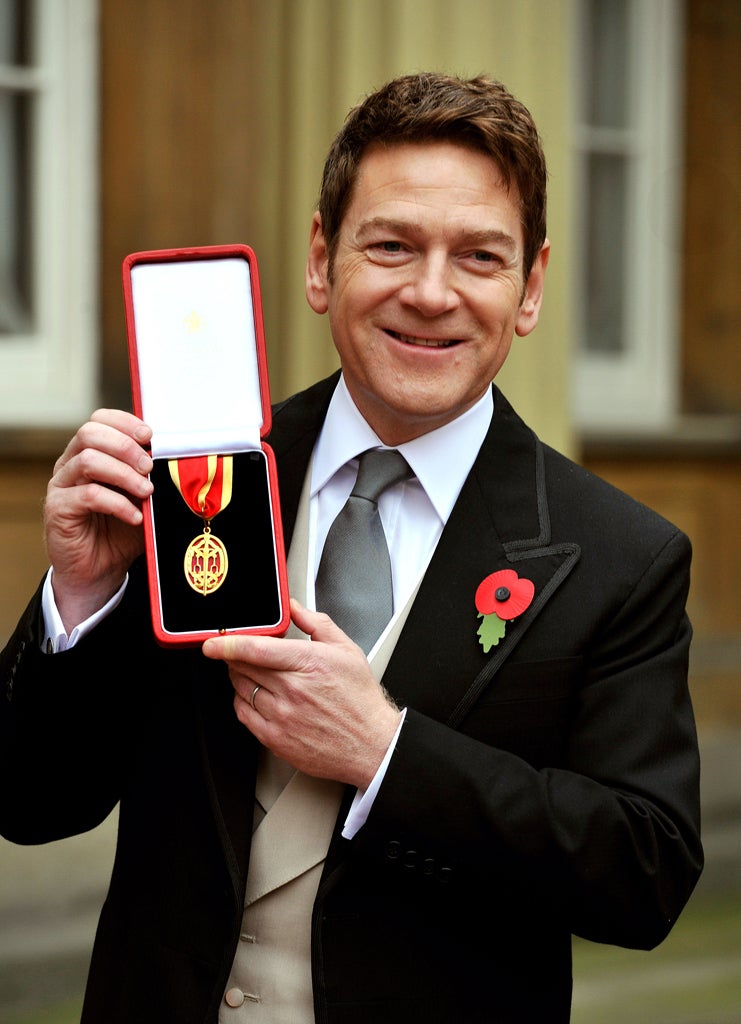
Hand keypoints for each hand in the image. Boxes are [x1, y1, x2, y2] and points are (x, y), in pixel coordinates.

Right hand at [44, 409, 153, 630]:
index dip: (124, 422)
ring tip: (147, 492)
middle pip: (90, 433)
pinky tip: (135, 517)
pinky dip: (118, 503)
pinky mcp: (58, 510)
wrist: (99, 572)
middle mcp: (70, 465)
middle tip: (150, 467)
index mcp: (88, 453)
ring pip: (88, 460)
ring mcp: (61, 486)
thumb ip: (150, 477)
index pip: (99, 420)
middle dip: (126, 446)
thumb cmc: (121, 532)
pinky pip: (88, 495)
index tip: (150, 436)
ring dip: (124, 474)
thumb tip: (176, 457)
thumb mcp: (142, 499)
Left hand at [202, 599, 401, 788]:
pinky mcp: (276, 739)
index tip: (213, 642)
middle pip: (243, 667)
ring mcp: (282, 717)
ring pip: (241, 689)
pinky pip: (244, 715)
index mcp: (308, 664)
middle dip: (233, 656)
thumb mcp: (346, 651)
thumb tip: (295, 608)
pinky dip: (242, 701)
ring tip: (251, 672)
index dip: (228, 644)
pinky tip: (253, 695)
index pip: (257, 650)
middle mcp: (292, 691)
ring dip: (238, 677)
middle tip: (237, 651)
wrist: (371, 744)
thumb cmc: (360, 700)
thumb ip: (316, 623)